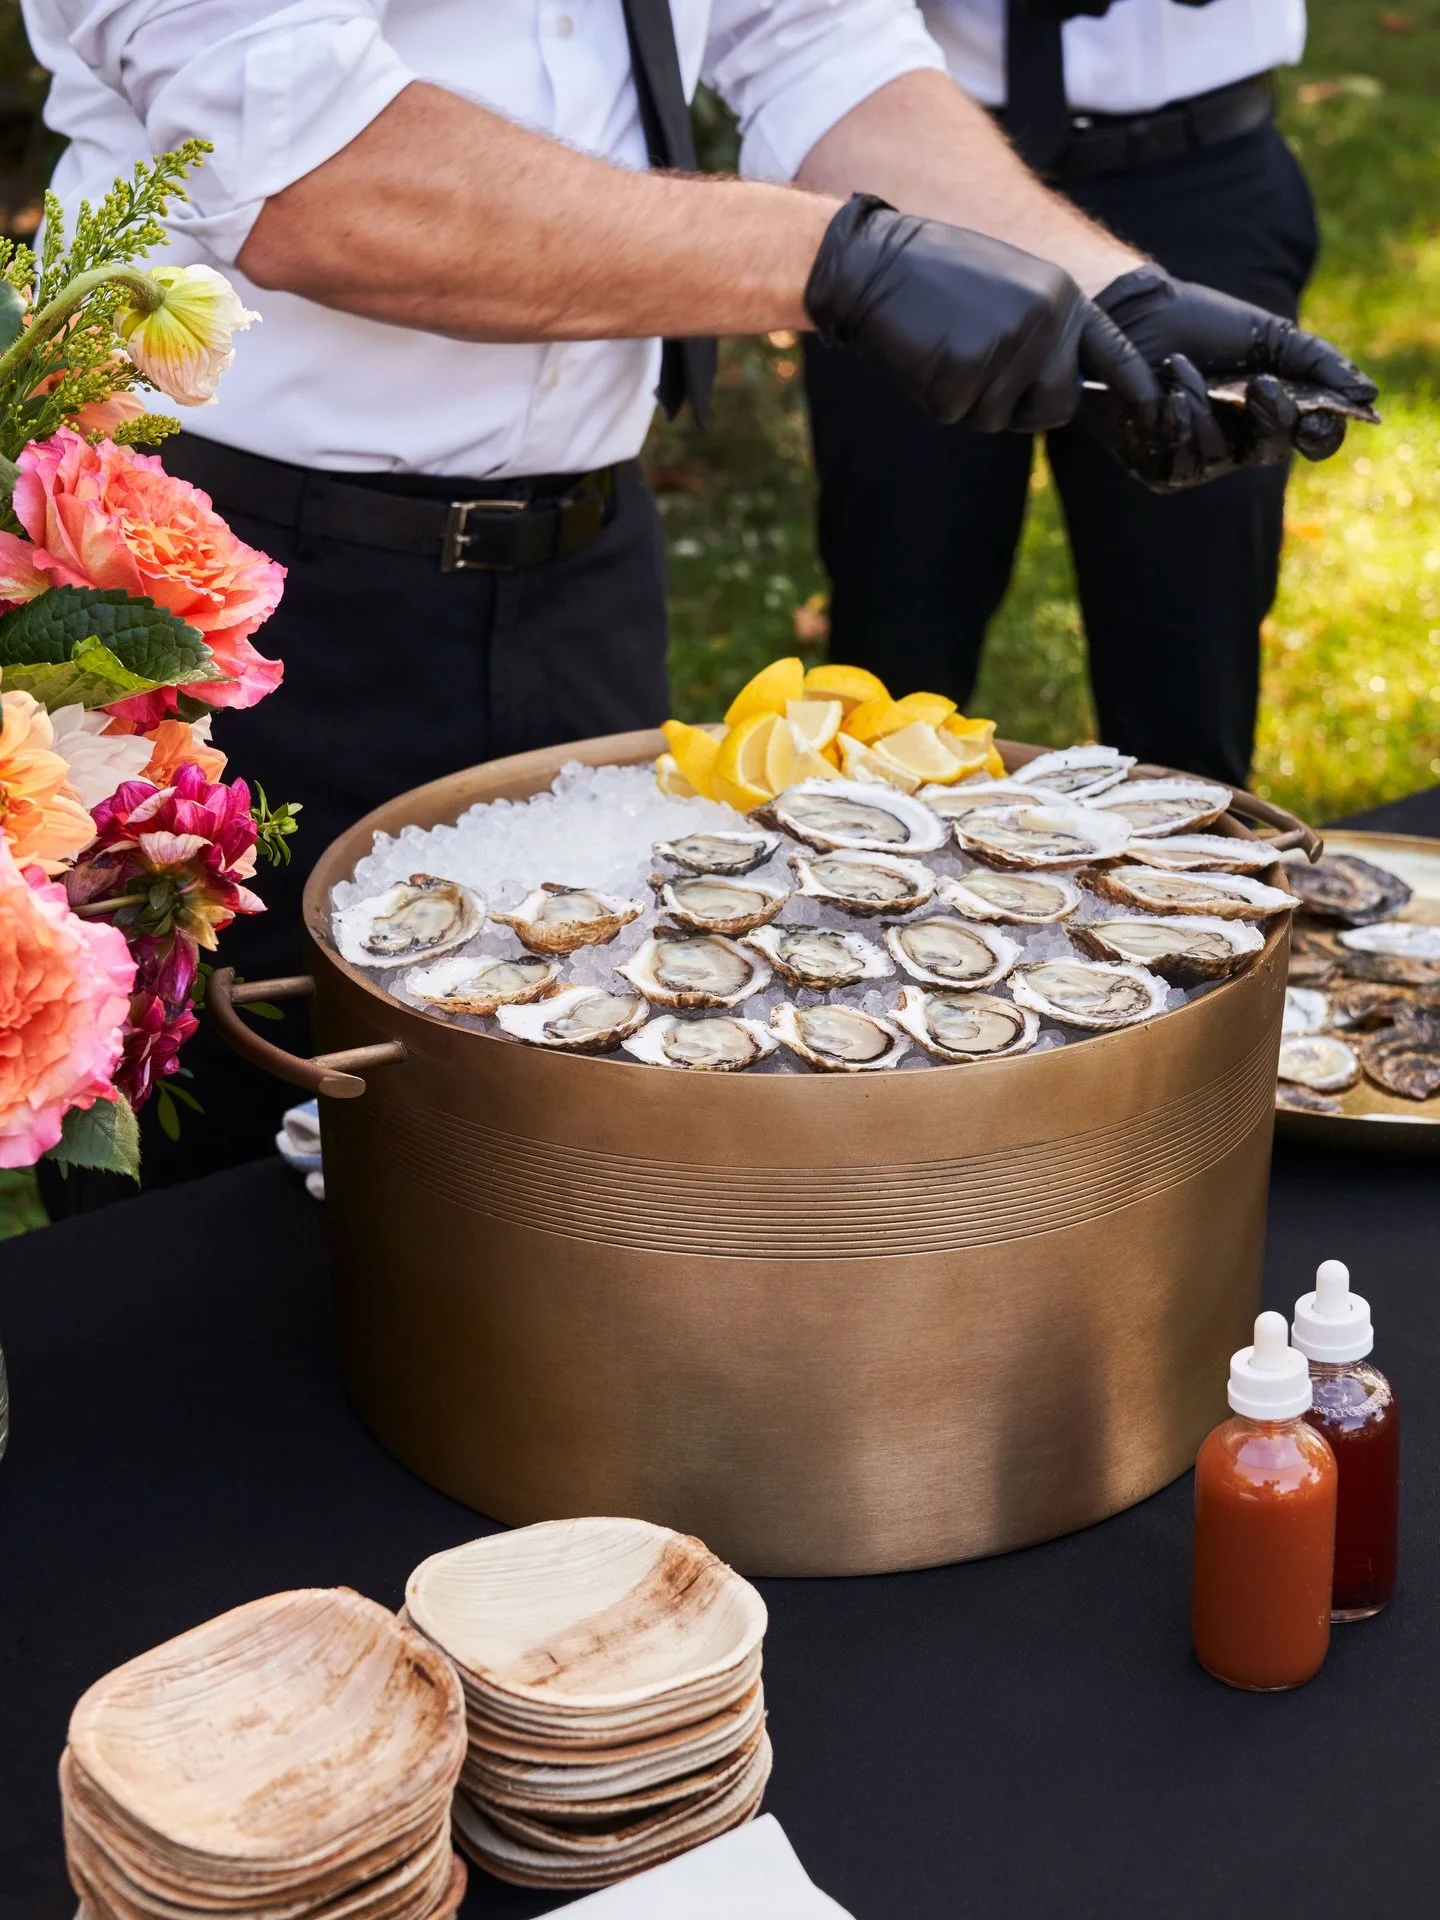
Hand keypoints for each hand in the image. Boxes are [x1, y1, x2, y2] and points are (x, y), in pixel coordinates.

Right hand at [804, 194, 1156, 433]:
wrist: (872, 263)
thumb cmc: (934, 275)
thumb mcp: (1007, 284)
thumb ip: (1042, 328)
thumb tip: (1060, 385)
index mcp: (1059, 296)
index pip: (1108, 351)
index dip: (1132, 382)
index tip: (1152, 403)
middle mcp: (1043, 323)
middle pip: (1057, 406)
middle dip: (1024, 406)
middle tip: (982, 371)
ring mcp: (1005, 350)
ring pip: (1002, 418)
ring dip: (970, 400)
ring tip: (945, 346)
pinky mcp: (963, 376)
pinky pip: (959, 415)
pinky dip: (936, 398)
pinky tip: (923, 356)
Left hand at [1084, 266, 1377, 490]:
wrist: (1134, 318)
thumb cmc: (1200, 324)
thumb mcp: (1268, 335)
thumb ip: (1316, 362)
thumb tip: (1366, 392)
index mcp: (1271, 414)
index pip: (1311, 439)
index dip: (1320, 433)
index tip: (1316, 414)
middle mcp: (1237, 444)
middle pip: (1270, 453)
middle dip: (1268, 420)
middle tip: (1260, 385)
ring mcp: (1196, 461)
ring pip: (1218, 458)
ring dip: (1204, 407)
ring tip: (1180, 366)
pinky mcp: (1156, 467)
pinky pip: (1176, 463)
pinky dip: (1174, 422)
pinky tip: (1165, 392)